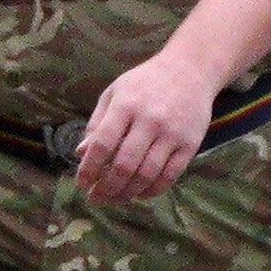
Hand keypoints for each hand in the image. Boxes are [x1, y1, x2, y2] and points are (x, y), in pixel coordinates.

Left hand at [72, 51, 219, 205]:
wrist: (190, 70)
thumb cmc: (145, 83)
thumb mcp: (115, 92)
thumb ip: (97, 122)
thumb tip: (81, 153)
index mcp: (126, 106)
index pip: (103, 144)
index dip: (89, 168)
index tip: (80, 184)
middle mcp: (149, 121)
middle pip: (125, 165)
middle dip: (106, 187)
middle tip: (96, 198)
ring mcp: (172, 134)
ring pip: (147, 174)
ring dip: (127, 193)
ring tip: (114, 199)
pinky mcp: (190, 144)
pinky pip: (170, 176)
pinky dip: (152, 190)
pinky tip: (139, 194)